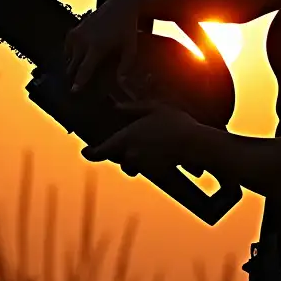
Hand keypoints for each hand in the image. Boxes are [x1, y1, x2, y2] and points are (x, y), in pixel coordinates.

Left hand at [81, 98, 201, 175]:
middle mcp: (131, 154)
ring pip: (133, 165)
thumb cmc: (175, 122)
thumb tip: (116, 107)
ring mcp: (144, 166)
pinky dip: (150, 162)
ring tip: (148, 146)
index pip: (101, 151)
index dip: (91, 153)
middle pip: (119, 159)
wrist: (195, 145)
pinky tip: (161, 152)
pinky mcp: (156, 173)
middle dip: (122, 153)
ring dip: (135, 159)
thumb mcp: (154, 108)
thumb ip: (132, 108)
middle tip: (132, 140)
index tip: (85, 152)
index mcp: (126, 138)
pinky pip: (148, 169)